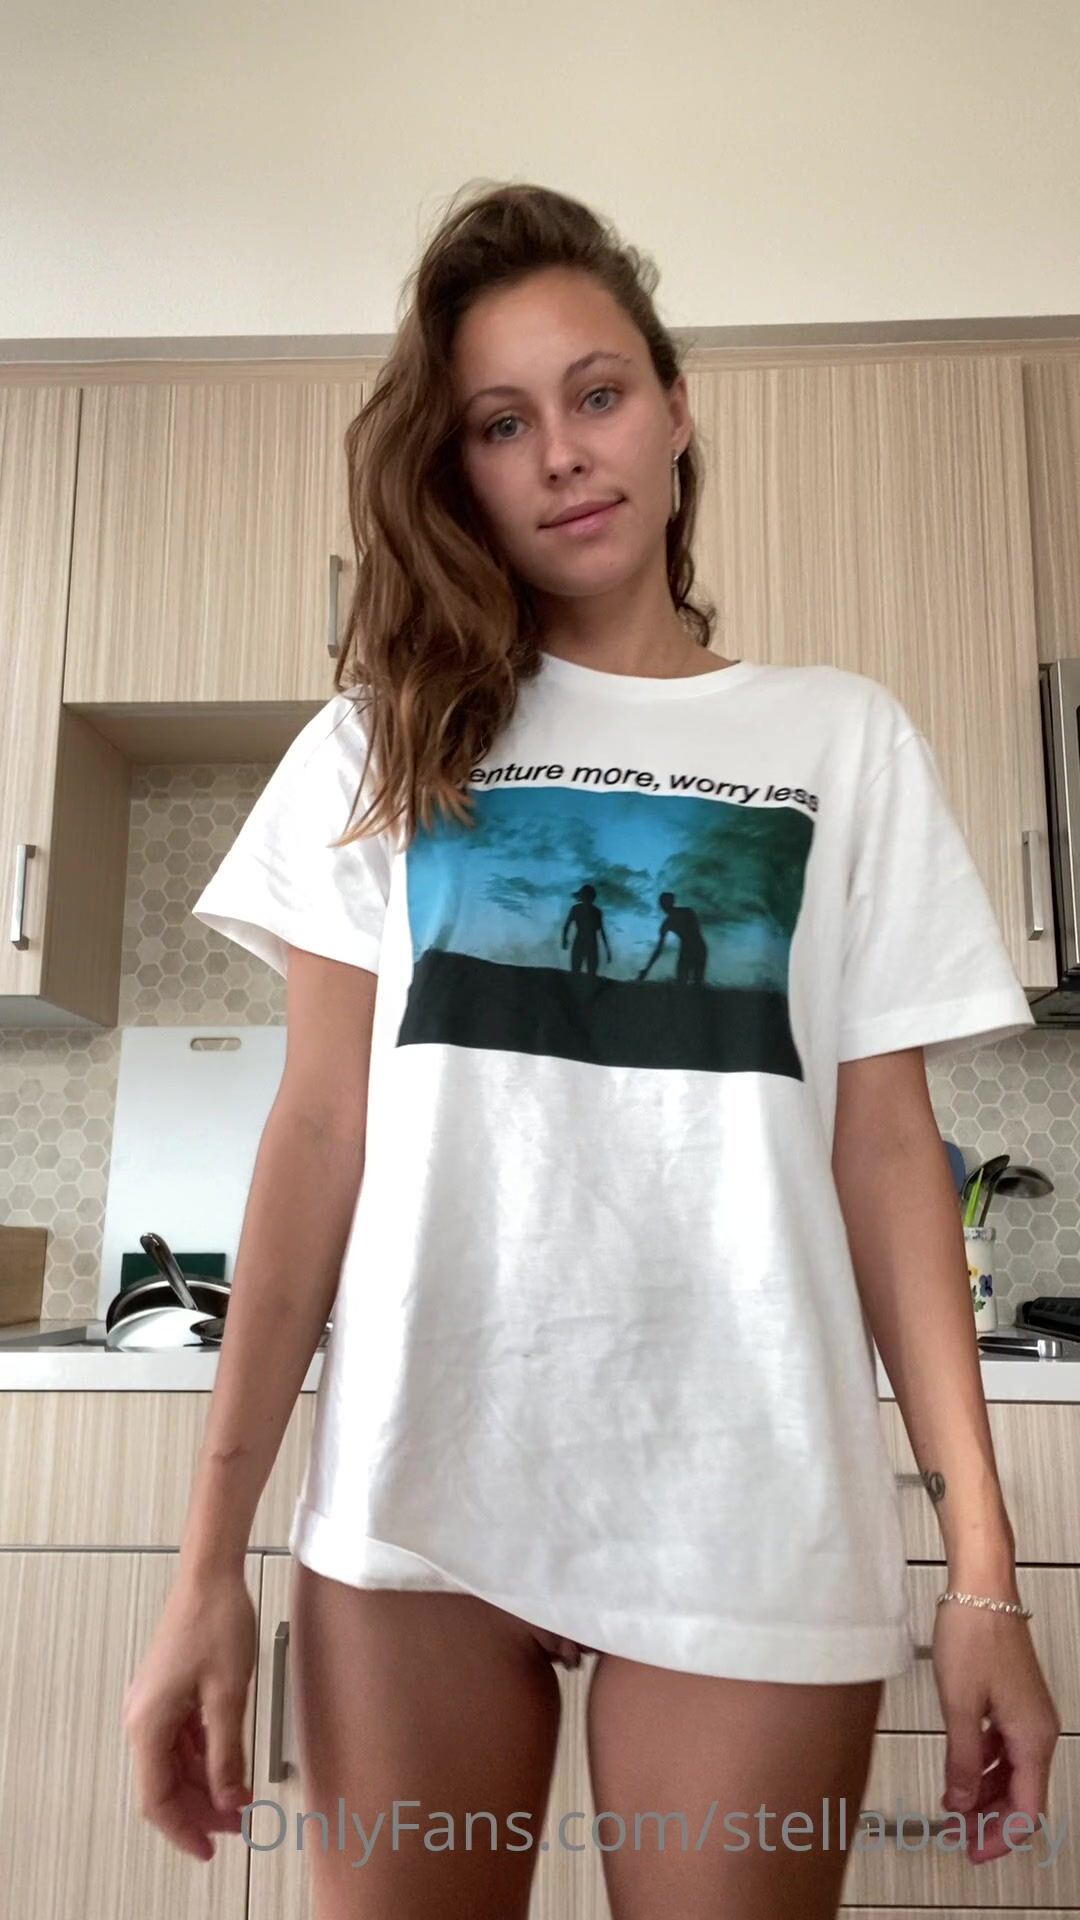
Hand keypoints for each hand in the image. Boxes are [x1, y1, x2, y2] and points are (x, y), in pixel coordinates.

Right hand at [122, 1568, 256, 1860]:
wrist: (210, 1576)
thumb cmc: (215, 1623)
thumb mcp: (228, 1695)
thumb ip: (227, 1753)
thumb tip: (230, 1801)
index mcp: (148, 1724)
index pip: (156, 1798)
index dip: (183, 1829)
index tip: (210, 1848)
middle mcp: (142, 1718)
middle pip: (164, 1783)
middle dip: (199, 1809)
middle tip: (237, 1825)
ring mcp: (153, 1705)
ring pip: (173, 1763)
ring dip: (203, 1785)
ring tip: (239, 1800)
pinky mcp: (167, 1692)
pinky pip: (180, 1739)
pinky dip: (202, 1758)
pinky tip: (227, 1765)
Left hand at [933, 1598, 1060, 1864]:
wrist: (982, 1588)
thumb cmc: (974, 1635)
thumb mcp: (959, 1705)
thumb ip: (961, 1760)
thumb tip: (961, 1804)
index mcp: (1032, 1738)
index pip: (1026, 1810)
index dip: (1000, 1839)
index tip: (974, 1853)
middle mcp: (1038, 1731)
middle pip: (1021, 1795)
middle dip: (990, 1821)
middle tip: (960, 1838)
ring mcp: (1027, 1715)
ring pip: (1011, 1773)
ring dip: (984, 1795)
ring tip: (954, 1810)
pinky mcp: (1014, 1701)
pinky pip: (1003, 1748)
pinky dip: (983, 1766)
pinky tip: (959, 1772)